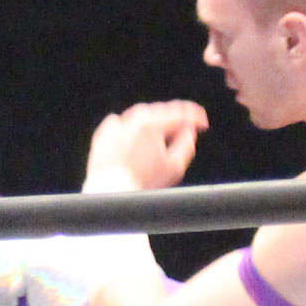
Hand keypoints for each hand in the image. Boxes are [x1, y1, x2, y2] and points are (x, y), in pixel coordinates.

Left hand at [85, 101, 208, 191]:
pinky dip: (129, 130)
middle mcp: (132, 119)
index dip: (195, 117)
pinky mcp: (103, 134)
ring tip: (158, 137)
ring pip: (139, 117)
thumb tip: (189, 131)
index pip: (180, 113)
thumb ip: (186, 144)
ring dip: (151, 124)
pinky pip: (119, 125)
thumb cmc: (143, 183)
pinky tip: (135, 141)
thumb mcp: (174, 167)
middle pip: (160, 112)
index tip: (202, 123)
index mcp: (152, 124)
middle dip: (172, 120)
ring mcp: (115, 125)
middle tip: (183, 128)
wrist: (111, 193)